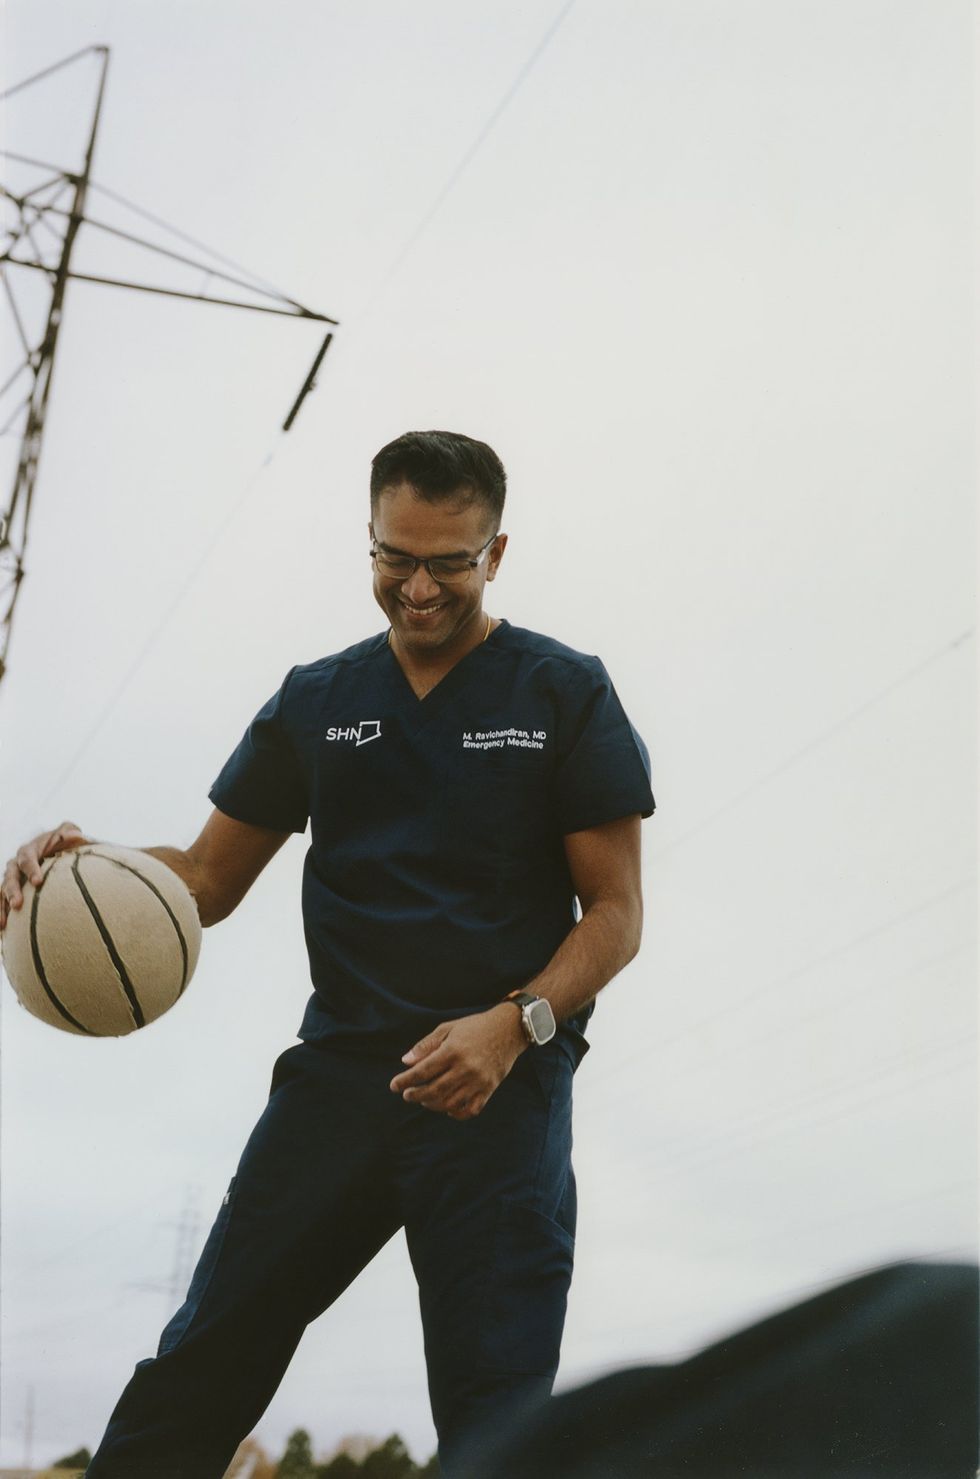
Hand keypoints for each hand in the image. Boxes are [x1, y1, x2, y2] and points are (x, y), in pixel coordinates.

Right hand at [0, 821, 91, 929]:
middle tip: (17, 904)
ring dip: (1, 907)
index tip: (38, 882)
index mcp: (29, 850)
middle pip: (10, 877)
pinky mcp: (10, 891)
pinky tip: (2, 931)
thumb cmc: (63, 842)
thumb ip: (70, 834)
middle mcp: (15, 864)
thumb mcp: (67, 833)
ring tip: (3, 924)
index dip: (31, 870)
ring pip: (2, 891)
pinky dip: (0, 914)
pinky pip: (1, 902)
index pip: (27, 859)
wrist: (52, 849)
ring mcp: (11, 878)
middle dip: (12, 891)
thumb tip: (76, 835)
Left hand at [390, 1005, 527, 1119]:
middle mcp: (466, 1068)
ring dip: (432, 1105)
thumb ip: (426, 1045)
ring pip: (449, 1103)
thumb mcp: (448, 1028)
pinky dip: (455, 1113)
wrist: (509, 1030)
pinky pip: (470, 1110)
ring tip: (424, 1100)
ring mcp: (479, 1081)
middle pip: (433, 1090)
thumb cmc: (474, 1027)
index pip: (423, 1071)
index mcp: (453, 1051)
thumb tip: (406, 1062)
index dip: (405, 1080)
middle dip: (415, 1095)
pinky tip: (446, 1108)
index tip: (393, 1086)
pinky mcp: (489, 1089)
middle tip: (407, 1095)